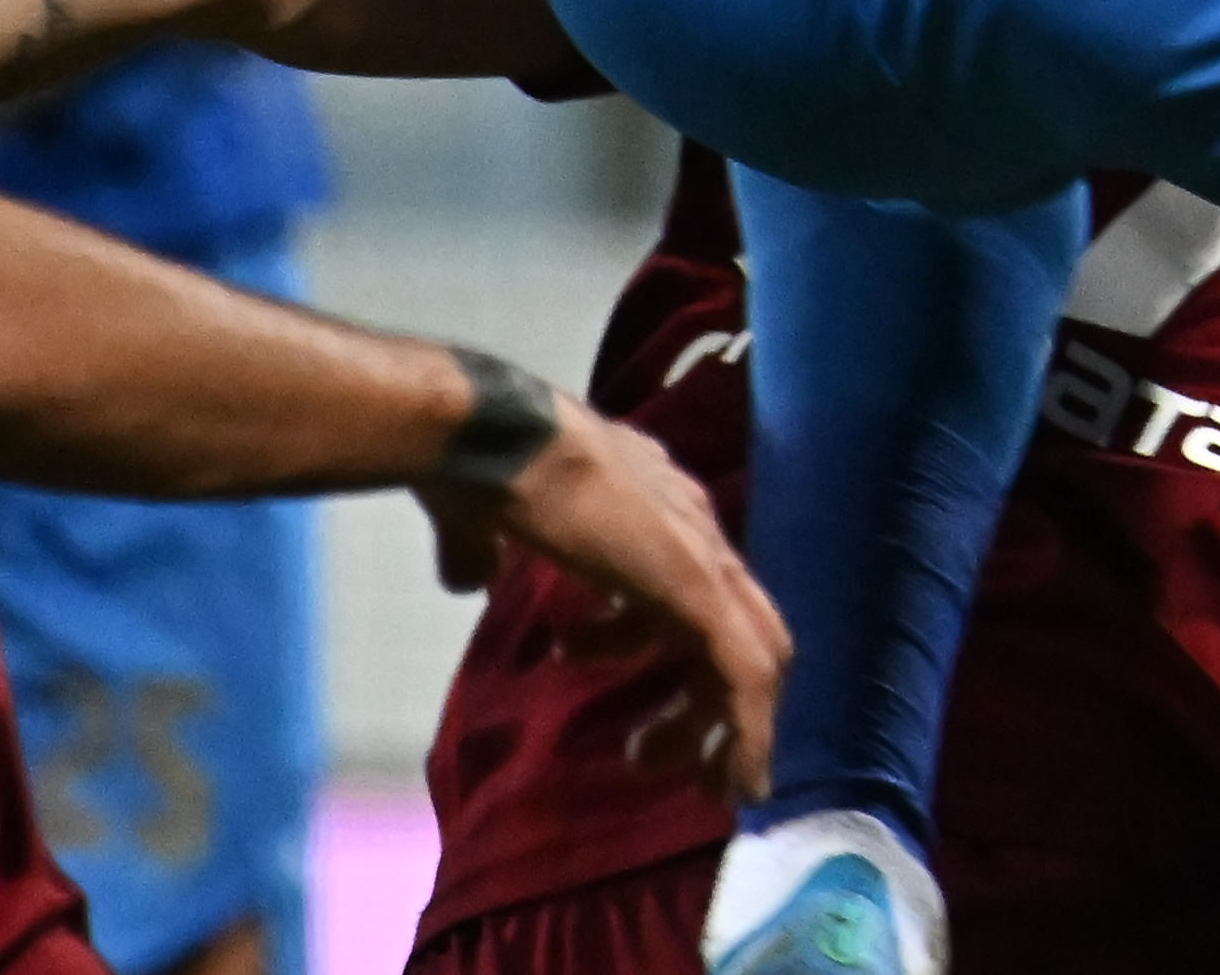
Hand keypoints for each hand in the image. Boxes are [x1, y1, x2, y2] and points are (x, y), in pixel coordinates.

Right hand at [428, 396, 787, 800]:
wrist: (493, 437)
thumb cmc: (480, 469)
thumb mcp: (483, 523)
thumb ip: (483, 550)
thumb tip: (470, 576)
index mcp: (654, 507)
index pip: (699, 589)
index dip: (675, 652)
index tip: (638, 710)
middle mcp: (693, 525)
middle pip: (738, 626)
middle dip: (708, 699)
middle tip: (654, 752)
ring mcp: (700, 553)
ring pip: (749, 656)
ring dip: (713, 724)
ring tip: (647, 761)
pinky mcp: (694, 585)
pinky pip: (743, 669)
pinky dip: (748, 730)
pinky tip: (732, 782)